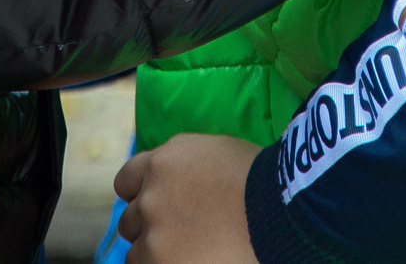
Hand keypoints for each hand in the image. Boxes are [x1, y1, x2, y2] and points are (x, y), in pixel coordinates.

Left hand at [114, 133, 262, 263]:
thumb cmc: (260, 181)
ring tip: (192, 251)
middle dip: (151, 226)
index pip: (127, 181)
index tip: (157, 206)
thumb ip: (185, 163)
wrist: (278, 213)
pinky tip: (193, 259)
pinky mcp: (159, 260)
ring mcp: (154, 232)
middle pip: (131, 219)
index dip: (142, 195)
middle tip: (181, 234)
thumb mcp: (216, 152)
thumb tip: (178, 177)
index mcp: (163, 162)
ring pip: (137, 250)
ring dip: (157, 251)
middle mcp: (150, 195)